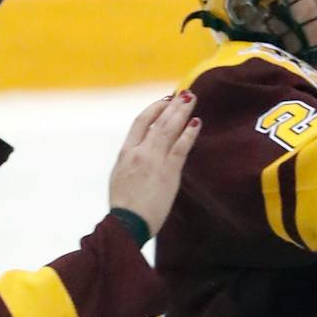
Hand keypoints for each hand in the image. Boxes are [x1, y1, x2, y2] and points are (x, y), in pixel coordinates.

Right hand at [107, 92, 200, 235]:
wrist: (128, 222)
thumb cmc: (124, 205)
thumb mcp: (120, 176)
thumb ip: (131, 160)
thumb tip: (142, 150)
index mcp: (125, 152)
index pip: (140, 121)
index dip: (154, 108)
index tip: (164, 101)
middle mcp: (140, 151)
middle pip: (158, 121)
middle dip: (172, 105)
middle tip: (184, 93)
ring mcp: (154, 160)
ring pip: (170, 129)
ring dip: (182, 112)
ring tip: (192, 99)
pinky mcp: (169, 172)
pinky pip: (181, 147)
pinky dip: (189, 133)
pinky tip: (196, 123)